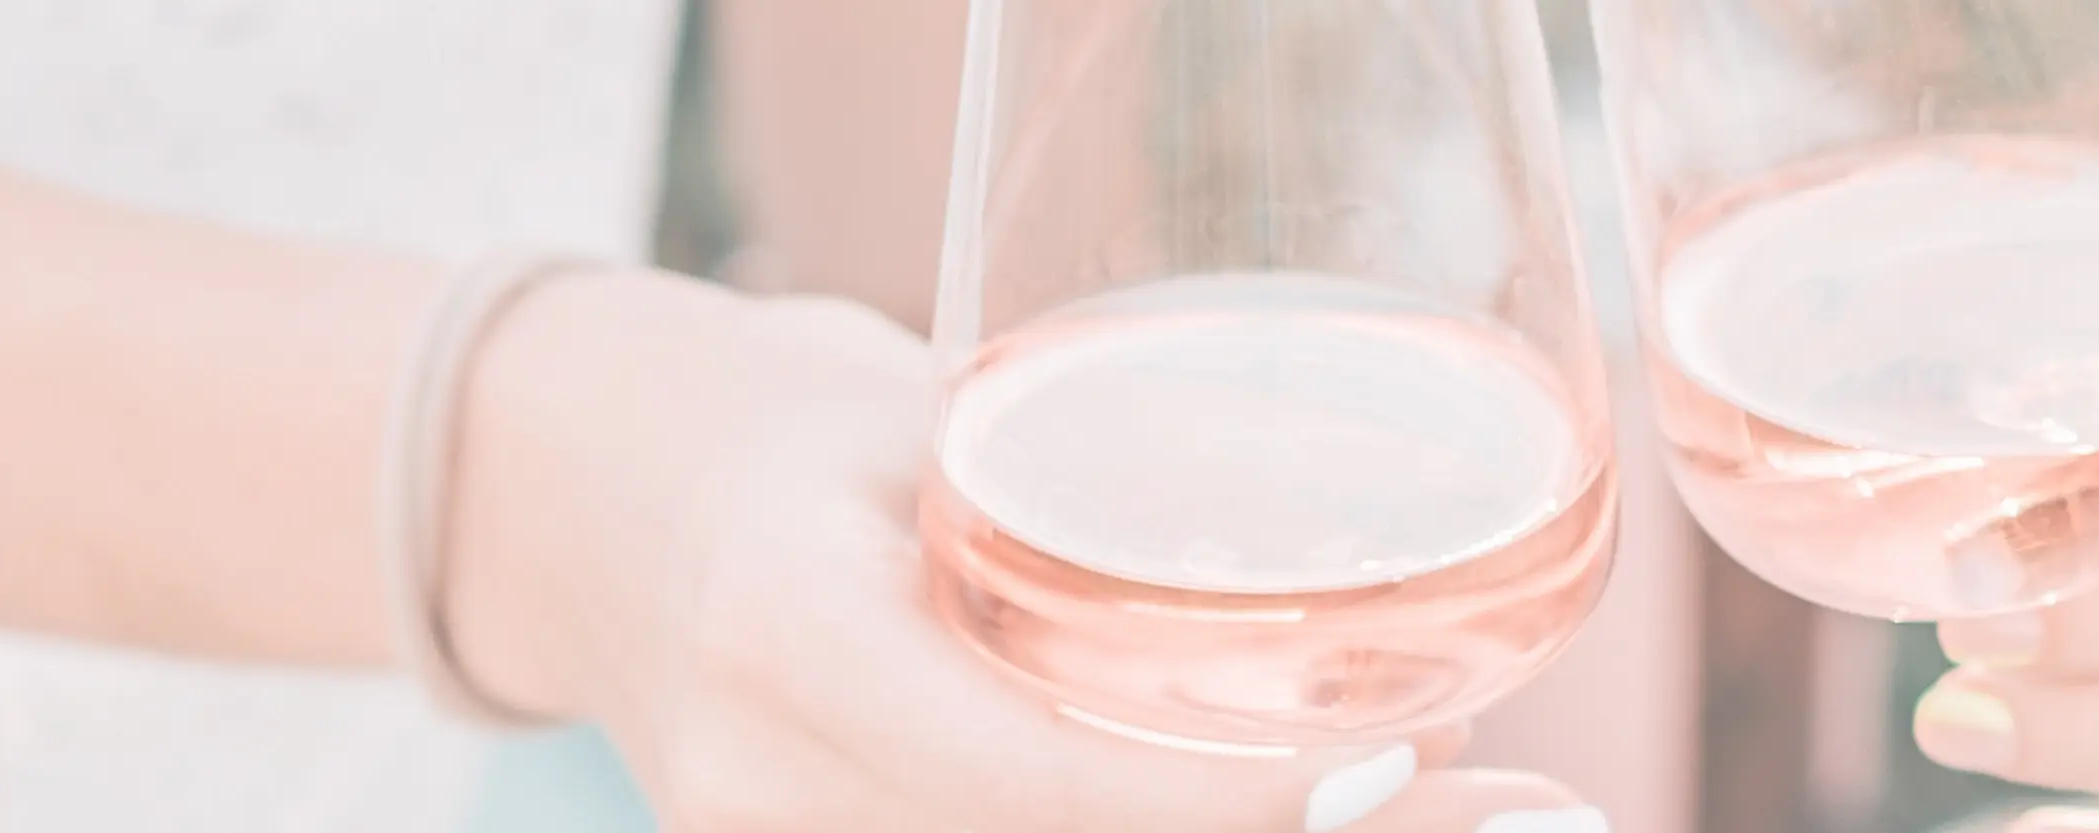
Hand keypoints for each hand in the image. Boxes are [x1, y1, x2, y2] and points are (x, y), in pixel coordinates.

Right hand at [431, 274, 1602, 832]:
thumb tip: (1359, 566)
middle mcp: (766, 792)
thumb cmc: (788, 440)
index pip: (1039, 770)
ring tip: (1463, 820)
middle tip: (1510, 815)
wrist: (588, 511)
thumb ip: (1087, 510)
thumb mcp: (919, 431)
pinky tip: (1300, 826)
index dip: (1230, 792)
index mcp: (787, 640)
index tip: (1402, 758)